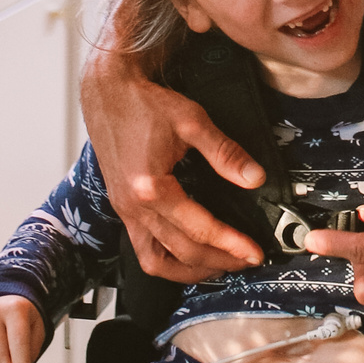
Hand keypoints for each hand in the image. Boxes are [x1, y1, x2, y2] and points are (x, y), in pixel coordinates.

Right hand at [81, 43, 264, 280]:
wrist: (108, 91)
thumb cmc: (144, 103)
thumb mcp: (192, 122)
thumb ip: (225, 153)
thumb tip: (255, 178)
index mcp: (150, 187)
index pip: (200, 229)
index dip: (231, 244)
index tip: (255, 253)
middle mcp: (133, 206)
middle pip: (181, 252)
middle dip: (218, 261)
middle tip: (246, 261)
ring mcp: (124, 210)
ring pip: (156, 261)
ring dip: (190, 271)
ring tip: (220, 266)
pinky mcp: (122, 208)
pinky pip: (142, 249)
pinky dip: (167, 262)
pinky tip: (188, 257)